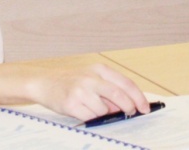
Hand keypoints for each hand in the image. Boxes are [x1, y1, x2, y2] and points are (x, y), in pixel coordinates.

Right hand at [29, 63, 149, 121]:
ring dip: (104, 113)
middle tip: (130, 113)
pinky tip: (84, 111)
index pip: (125, 84)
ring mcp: (80, 91)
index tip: (145, 108)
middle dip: (128, 107)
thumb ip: (110, 87)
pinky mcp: (71, 104)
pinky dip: (92, 118)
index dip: (139, 97)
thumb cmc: (70, 81)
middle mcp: (90, 78)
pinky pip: (91, 117)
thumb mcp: (91, 77)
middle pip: (119, 96)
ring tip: (93, 107)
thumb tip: (131, 104)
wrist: (43, 82)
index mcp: (98, 69)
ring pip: (104, 110)